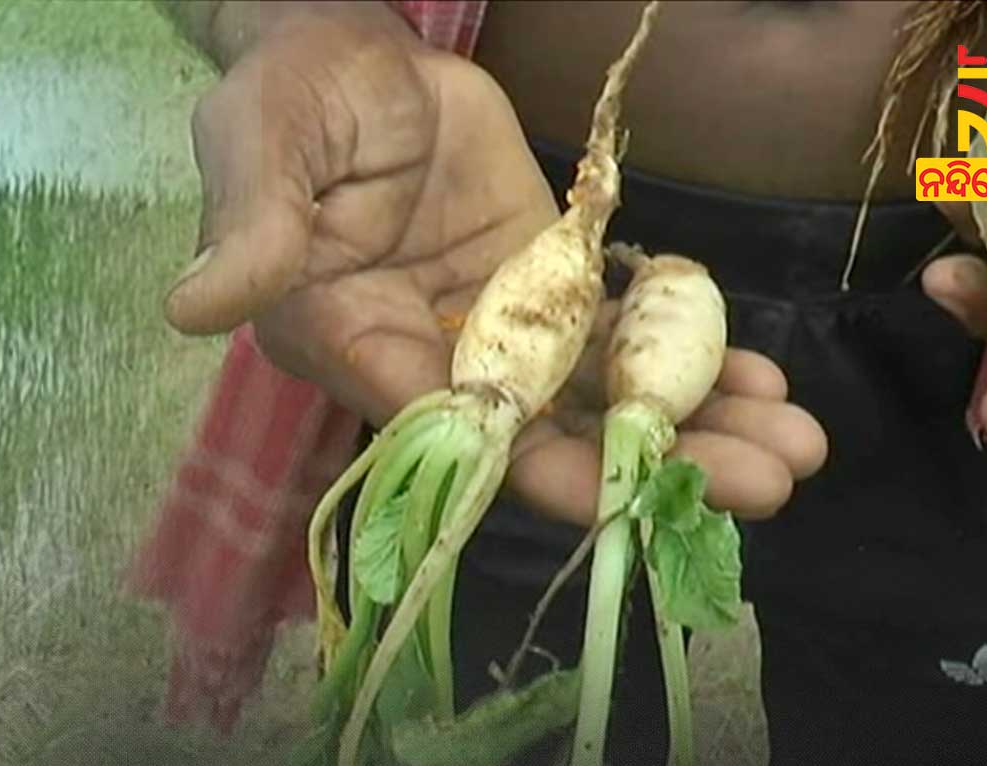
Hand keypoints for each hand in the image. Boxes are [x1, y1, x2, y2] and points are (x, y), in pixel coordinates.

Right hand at [165, 5, 822, 526]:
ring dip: (694, 428)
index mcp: (351, 343)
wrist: (346, 45)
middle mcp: (430, 355)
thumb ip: (250, 230)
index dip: (529, 467)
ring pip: (596, 396)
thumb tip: (192, 308)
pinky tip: (764, 381)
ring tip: (794, 448)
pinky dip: (690, 358)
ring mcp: (497, 324)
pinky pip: (619, 332)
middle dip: (650, 469)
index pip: (446, 427)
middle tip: (759, 491)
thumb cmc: (287, 93)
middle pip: (543, 436)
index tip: (623, 499)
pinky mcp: (546, 281)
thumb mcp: (261, 145)